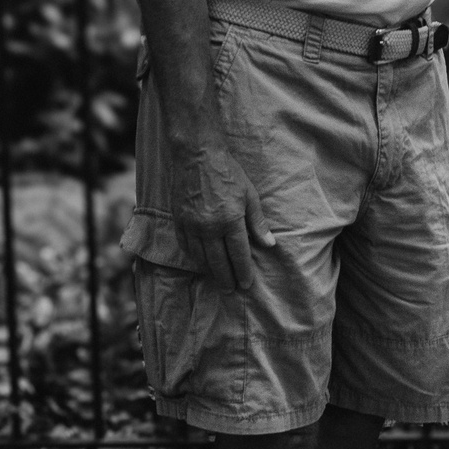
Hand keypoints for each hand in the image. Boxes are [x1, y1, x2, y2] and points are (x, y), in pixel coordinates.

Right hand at [170, 129, 274, 294]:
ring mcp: (191, 225)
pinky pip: (186, 246)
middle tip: (231, 291)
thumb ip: (258, 222)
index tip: (246, 284)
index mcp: (230, 220)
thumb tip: (269, 244)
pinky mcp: (178, 220)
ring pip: (200, 257)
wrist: (197, 156)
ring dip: (210, 271)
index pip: (238, 254)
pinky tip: (200, 263)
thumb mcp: (250, 196)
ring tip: (217, 281)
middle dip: (226, 278)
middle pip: (218, 261)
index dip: (243, 271)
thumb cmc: (229, 173)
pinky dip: (193, 258)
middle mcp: (209, 227)